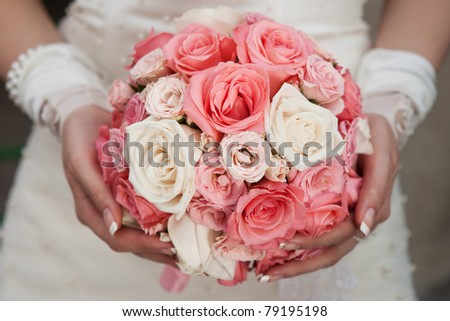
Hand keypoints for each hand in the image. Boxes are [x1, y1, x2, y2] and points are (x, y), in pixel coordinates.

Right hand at [62, 105, 176, 266]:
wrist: (83, 117)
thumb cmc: (78, 138)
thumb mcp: (81, 163)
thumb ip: (95, 194)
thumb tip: (113, 227)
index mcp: (90, 211)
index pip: (118, 239)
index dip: (144, 245)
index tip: (169, 244)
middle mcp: (105, 212)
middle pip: (132, 242)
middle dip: (157, 251)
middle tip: (185, 255)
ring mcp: (117, 204)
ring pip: (141, 232)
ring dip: (162, 242)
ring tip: (187, 248)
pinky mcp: (128, 193)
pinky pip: (146, 213)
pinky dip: (162, 221)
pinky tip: (181, 224)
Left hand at [260, 114, 398, 280]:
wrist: (372, 129)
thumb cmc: (375, 134)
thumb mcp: (382, 147)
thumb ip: (377, 185)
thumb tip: (364, 226)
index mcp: (373, 204)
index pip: (343, 232)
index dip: (317, 240)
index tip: (289, 244)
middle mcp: (362, 218)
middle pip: (331, 250)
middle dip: (300, 264)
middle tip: (268, 270)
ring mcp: (350, 219)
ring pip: (325, 251)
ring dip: (297, 264)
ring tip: (267, 272)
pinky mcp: (339, 214)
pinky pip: (321, 237)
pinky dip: (301, 249)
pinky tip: (276, 257)